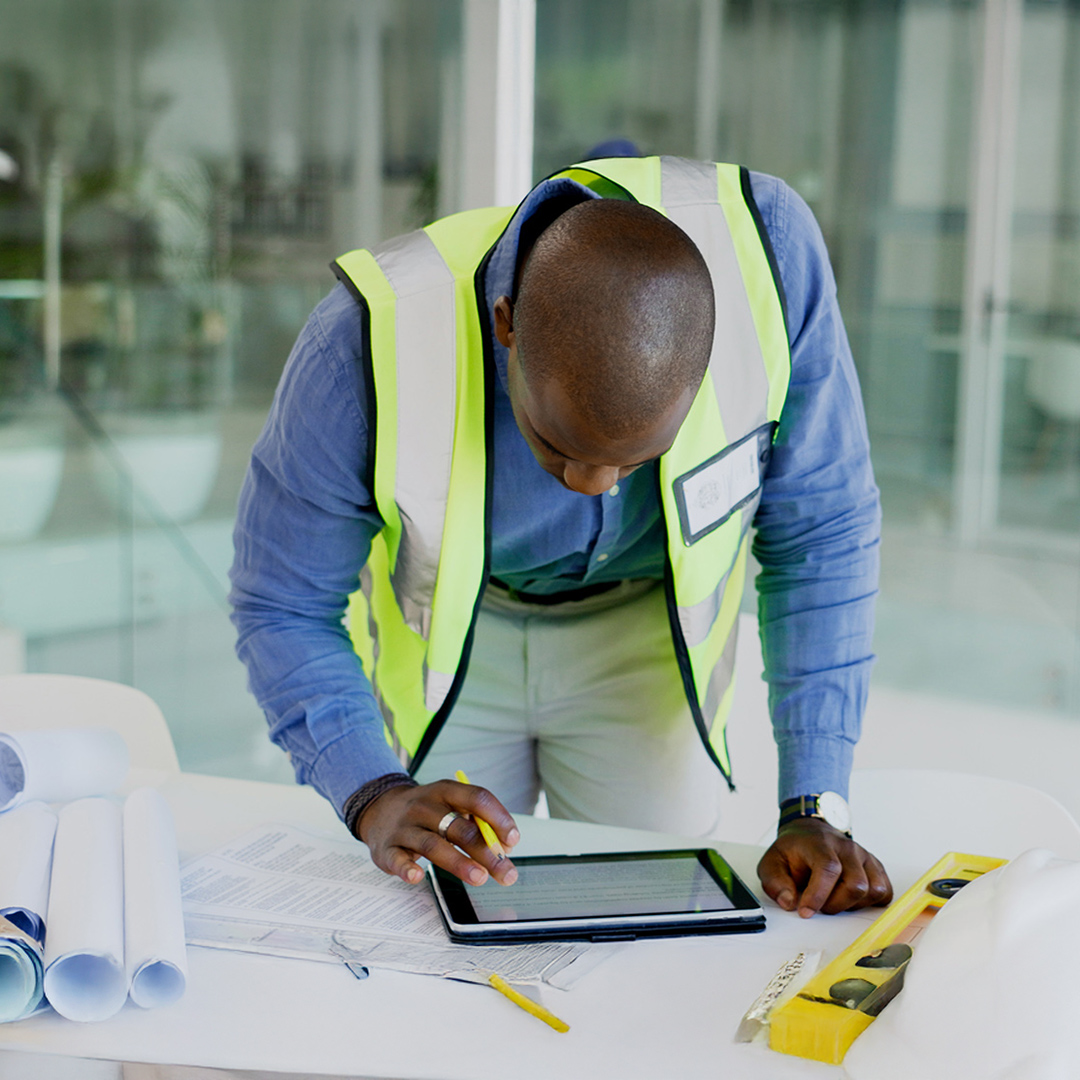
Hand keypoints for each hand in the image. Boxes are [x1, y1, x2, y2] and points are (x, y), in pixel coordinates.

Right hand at [357, 778, 519, 887]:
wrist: (380, 809)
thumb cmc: (427, 812)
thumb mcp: (450, 806)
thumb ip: (477, 824)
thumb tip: (504, 848)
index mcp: (445, 791)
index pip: (476, 798)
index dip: (498, 818)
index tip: (513, 840)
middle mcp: (424, 806)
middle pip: (459, 828)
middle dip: (486, 851)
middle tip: (505, 872)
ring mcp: (404, 827)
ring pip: (433, 844)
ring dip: (459, 862)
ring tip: (479, 877)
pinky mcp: (387, 849)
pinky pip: (397, 859)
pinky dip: (407, 869)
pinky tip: (418, 877)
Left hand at [756, 817, 891, 917]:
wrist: (810, 833)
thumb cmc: (794, 851)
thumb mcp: (772, 863)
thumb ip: (775, 883)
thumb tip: (789, 903)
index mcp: (820, 844)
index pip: (828, 868)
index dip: (818, 894)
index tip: (806, 911)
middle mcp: (847, 848)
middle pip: (855, 884)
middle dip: (835, 905)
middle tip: (819, 905)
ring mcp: (864, 857)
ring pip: (873, 890)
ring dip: (853, 905)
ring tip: (834, 900)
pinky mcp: (876, 867)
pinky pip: (884, 892)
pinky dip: (870, 903)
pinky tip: (850, 899)